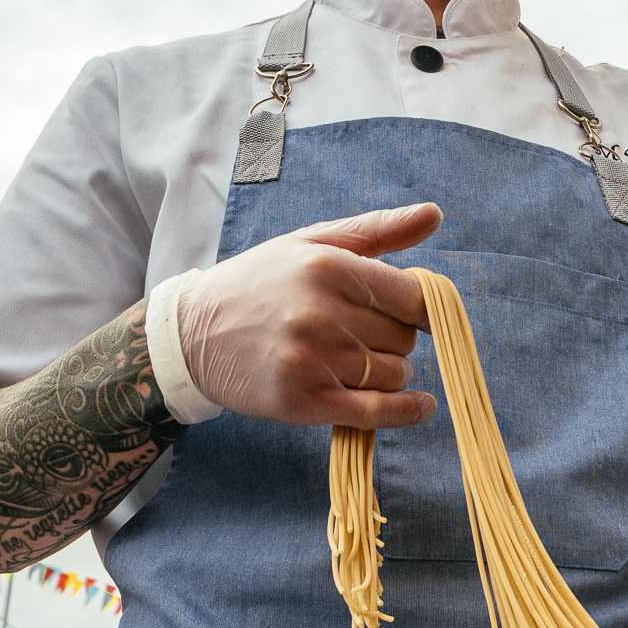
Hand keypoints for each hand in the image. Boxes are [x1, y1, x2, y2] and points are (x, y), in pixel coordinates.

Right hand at [177, 203, 439, 429]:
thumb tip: (434, 214)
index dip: (419, 309)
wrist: (193, 335)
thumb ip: (378, 230)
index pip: (411, 297)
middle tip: (364, 335)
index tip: (411, 314)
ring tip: (357, 360)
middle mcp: (318, 314)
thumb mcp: (313, 242)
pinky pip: (375, 412)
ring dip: (389, 372)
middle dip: (395, 339)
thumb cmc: (260, 283)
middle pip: (403, 339)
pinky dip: (406, 411)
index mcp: (326, 267)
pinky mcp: (300, 401)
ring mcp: (309, 360)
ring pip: (393, 375)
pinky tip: (421, 405)